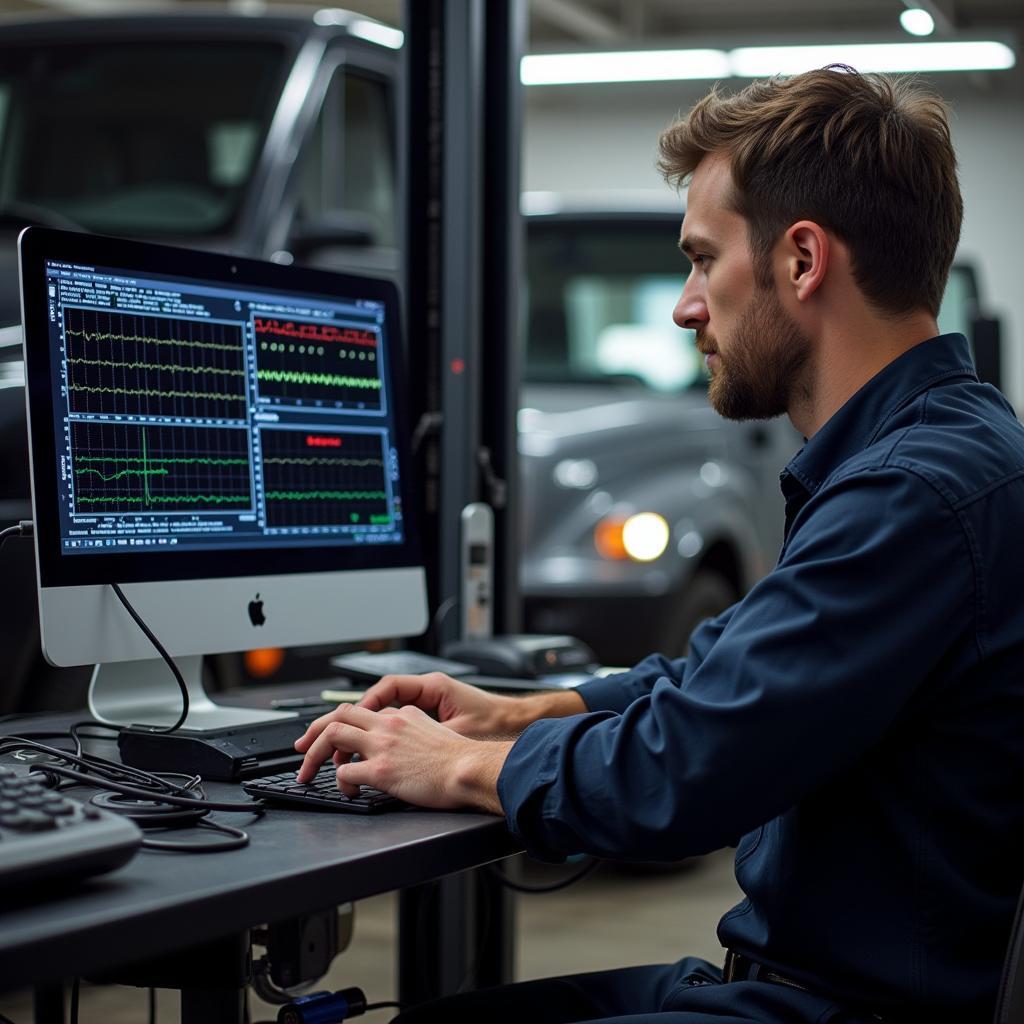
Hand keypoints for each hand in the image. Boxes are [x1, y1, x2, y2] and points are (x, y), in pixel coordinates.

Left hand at [293, 703, 509, 811]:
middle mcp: (389, 725)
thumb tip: (404, 745)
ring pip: (332, 735)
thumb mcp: (437, 733)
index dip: (344, 724)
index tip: (333, 737)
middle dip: (314, 731)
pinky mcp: (382, 771)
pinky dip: (339, 783)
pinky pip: (345, 773)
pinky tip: (348, 792)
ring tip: (308, 772)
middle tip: (301, 748)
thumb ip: (415, 732)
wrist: (472, 769)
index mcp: (403, 715)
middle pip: (339, 715)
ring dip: (313, 754)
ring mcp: (383, 746)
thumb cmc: (462, 759)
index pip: (363, 712)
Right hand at [355, 672, 523, 737]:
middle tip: (339, 734)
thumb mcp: (457, 732)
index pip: (388, 687)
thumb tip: (402, 748)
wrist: (516, 726)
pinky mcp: (434, 717)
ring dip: (370, 725)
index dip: (367, 704)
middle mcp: (429, 690)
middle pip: (382, 696)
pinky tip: (378, 750)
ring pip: (389, 709)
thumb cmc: (494, 725)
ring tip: (351, 745)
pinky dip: (386, 732)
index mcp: (433, 687)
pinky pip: (401, 720)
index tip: (354, 721)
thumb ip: (425, 737)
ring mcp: (431, 703)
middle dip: (359, 715)